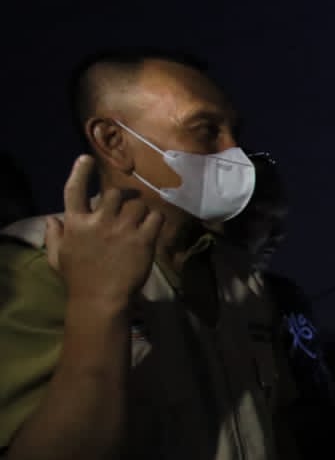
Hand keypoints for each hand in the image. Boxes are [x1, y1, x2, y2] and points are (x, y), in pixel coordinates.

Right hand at [46, 155, 161, 308]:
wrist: (100, 300)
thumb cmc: (78, 279)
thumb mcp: (58, 257)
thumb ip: (54, 236)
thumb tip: (52, 219)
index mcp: (75, 223)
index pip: (75, 190)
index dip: (80, 172)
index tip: (86, 159)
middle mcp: (98, 221)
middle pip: (115, 193)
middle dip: (123, 197)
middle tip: (128, 204)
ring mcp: (122, 230)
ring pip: (138, 204)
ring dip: (141, 211)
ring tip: (140, 222)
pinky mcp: (142, 240)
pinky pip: (155, 218)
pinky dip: (156, 220)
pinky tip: (153, 228)